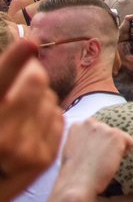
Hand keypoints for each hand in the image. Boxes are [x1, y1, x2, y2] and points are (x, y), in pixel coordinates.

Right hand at [0, 41, 63, 201]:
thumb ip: (6, 82)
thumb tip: (29, 48)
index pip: (0, 82)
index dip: (13, 62)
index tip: (29, 43)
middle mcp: (3, 138)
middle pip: (34, 80)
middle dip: (30, 74)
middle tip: (17, 87)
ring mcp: (26, 150)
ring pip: (49, 97)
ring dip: (38, 100)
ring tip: (17, 121)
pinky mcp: (46, 157)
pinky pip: (58, 115)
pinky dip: (46, 116)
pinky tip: (29, 132)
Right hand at [58, 118, 132, 196]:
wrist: (77, 184)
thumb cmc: (73, 174)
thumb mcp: (72, 151)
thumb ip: (83, 140)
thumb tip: (96, 141)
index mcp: (77, 126)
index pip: (96, 129)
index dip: (97, 144)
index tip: (91, 156)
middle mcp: (90, 123)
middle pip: (108, 132)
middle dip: (106, 145)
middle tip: (97, 161)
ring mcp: (103, 128)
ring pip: (118, 138)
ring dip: (114, 150)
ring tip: (102, 163)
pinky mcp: (116, 135)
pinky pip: (129, 142)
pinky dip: (125, 153)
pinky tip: (112, 162)